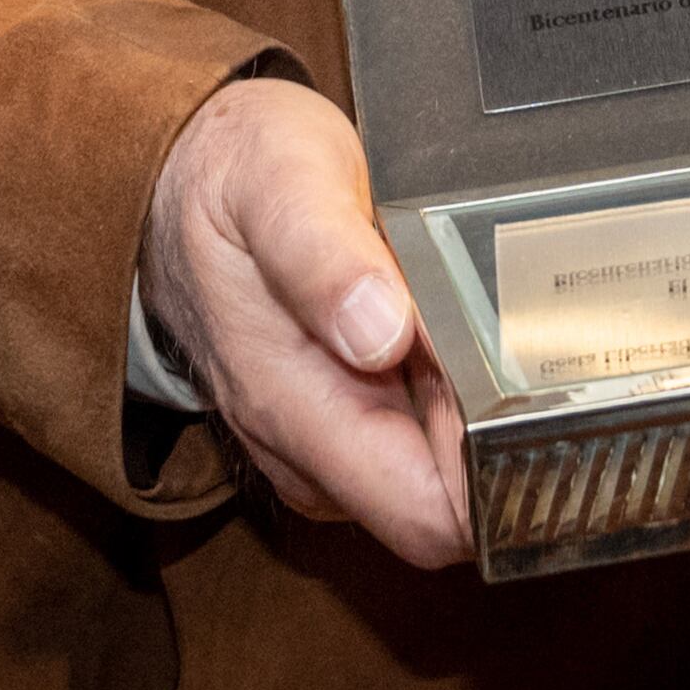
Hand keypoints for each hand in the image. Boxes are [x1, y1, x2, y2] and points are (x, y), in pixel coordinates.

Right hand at [140, 77, 474, 566]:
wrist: (168, 176)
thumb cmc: (230, 172)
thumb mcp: (280, 180)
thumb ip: (322, 258)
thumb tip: (378, 333)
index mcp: (293, 406)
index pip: (425, 516)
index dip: (490, 474)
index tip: (521, 393)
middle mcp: (304, 447)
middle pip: (442, 506)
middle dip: (495, 444)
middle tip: (512, 342)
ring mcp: (315, 440)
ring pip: (429, 478)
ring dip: (470, 419)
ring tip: (473, 322)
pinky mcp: (327, 421)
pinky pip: (408, 443)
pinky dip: (443, 400)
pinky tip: (446, 330)